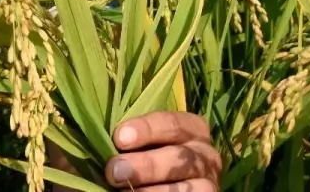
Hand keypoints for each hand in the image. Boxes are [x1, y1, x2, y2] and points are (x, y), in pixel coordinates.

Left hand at [103, 111, 220, 190]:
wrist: (150, 185)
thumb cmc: (140, 159)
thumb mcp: (137, 144)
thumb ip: (124, 138)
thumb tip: (101, 136)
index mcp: (192, 129)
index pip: (174, 123)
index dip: (147, 129)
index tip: (119, 138)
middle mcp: (205, 155)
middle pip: (180, 157)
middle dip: (146, 165)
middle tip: (114, 171)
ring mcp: (207, 183)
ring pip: (186, 188)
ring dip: (153, 191)